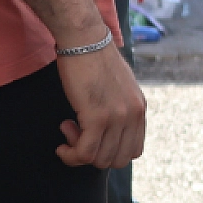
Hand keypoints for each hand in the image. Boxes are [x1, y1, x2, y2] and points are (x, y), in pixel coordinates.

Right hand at [56, 35, 146, 168]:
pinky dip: (71, 155)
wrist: (85, 41)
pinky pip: (85, 152)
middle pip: (118, 160)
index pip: (133, 151)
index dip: (109, 151)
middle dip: (94, 155)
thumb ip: (120, 110)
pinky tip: (62, 143)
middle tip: (77, 134)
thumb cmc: (95, 62)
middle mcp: (134, 115)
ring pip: (100, 160)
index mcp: (140, 109)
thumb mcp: (119, 88)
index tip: (92, 137)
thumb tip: (109, 132)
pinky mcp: (98, 116)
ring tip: (68, 129)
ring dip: (79, 153)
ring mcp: (118, 117)